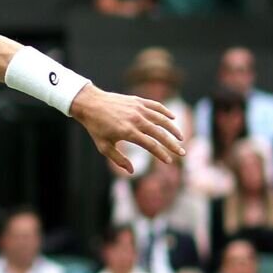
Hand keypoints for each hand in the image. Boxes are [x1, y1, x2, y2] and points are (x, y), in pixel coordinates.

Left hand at [70, 84, 184, 174]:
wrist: (90, 104)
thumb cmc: (96, 127)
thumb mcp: (104, 146)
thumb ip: (118, 159)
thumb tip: (132, 171)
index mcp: (128, 132)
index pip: (151, 145)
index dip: (161, 154)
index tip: (169, 161)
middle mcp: (136, 120)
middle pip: (160, 133)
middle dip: (173, 144)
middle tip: (182, 153)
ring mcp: (138, 109)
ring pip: (161, 119)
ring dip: (173, 128)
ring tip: (180, 137)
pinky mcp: (138, 101)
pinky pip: (156, 106)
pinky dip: (165, 112)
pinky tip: (173, 118)